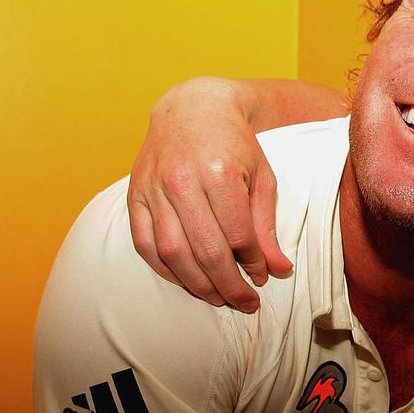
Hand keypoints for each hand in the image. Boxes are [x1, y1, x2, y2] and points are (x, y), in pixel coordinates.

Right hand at [127, 78, 291, 311]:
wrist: (192, 109)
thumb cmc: (234, 145)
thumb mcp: (262, 178)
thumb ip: (267, 227)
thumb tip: (279, 271)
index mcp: (218, 173)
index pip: (237, 236)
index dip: (252, 264)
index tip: (263, 278)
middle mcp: (181, 182)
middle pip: (204, 250)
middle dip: (228, 285)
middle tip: (245, 303)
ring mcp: (153, 189)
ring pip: (172, 253)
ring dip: (196, 285)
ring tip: (219, 298)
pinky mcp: (134, 196)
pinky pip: (145, 245)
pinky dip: (166, 269)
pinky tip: (188, 280)